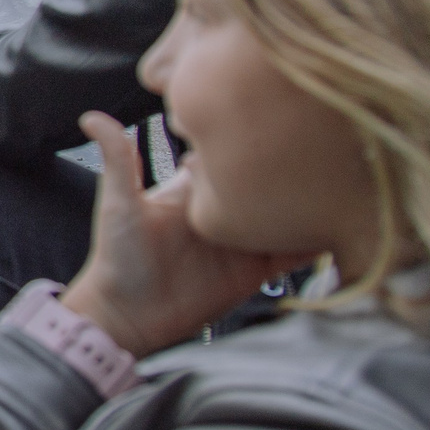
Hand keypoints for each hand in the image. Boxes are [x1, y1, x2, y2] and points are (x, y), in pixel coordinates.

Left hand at [59, 112, 318, 356]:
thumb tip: (93, 116)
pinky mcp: (257, 270)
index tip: (272, 113)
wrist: (128, 316)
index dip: (247, 133)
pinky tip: (336, 227)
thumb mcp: (118, 203)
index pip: (229, 151)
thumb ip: (117, 161)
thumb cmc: (117, 258)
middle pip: (265, 179)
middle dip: (289, 163)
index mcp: (194, 187)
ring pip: (286, 212)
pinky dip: (317, 241)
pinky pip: (295, 253)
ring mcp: (244, 240)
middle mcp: (223, 209)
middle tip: (315, 145)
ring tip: (336, 180)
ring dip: (308, 200)